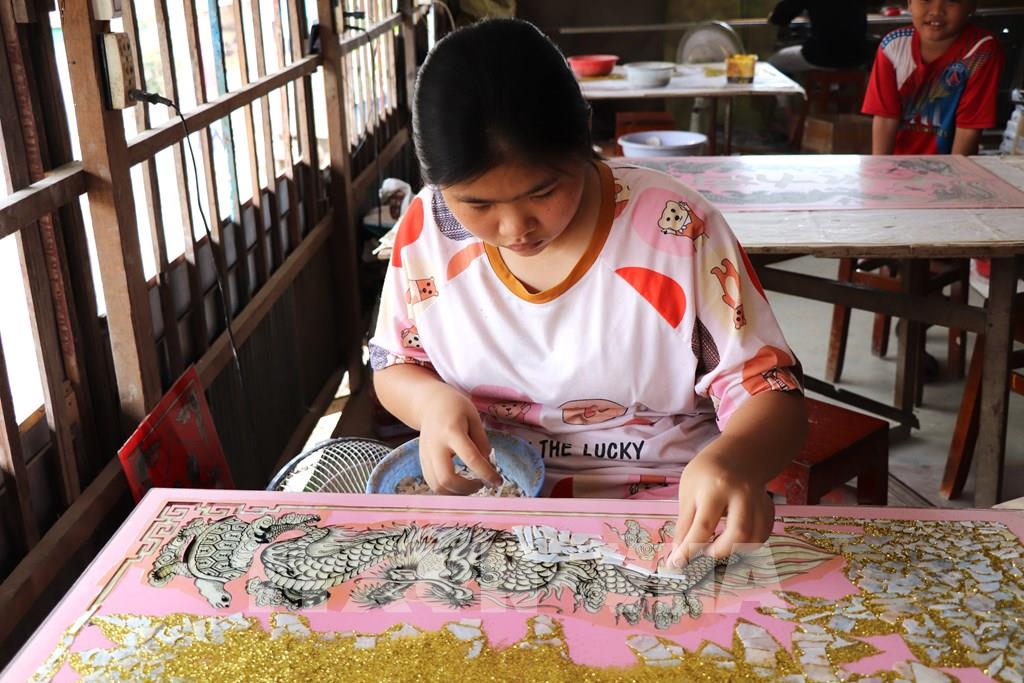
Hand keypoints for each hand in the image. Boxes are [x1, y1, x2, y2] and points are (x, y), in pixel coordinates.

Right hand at [416, 384, 500, 493]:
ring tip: (471, 485)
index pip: (471, 458)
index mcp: (452, 431)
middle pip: (446, 478)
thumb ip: (482, 442)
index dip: (487, 473)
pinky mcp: (422, 462)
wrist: (429, 404)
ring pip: (437, 486)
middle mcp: (436, 446)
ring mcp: (426, 455)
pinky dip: (448, 489)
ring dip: (457, 493)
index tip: (498, 481)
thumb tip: (488, 466)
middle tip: (481, 484)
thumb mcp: (474, 418)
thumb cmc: (455, 408)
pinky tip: (459, 484)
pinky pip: (433, 483)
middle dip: (467, 488)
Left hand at [666, 453, 773, 567]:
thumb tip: (678, 553)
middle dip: (719, 551)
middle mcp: (742, 495)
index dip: (690, 549)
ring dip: (735, 550)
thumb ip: (685, 523)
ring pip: (755, 538)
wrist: (738, 453)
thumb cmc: (706, 471)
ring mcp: (759, 502)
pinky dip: (749, 544)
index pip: (704, 526)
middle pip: (738, 534)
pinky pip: (763, 534)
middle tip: (704, 552)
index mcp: (716, 488)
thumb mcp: (688, 491)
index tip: (677, 563)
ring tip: (718, 546)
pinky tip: (735, 539)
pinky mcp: (768, 509)